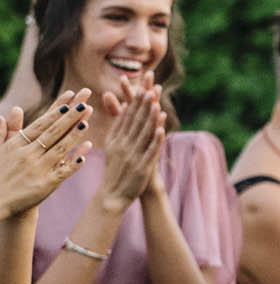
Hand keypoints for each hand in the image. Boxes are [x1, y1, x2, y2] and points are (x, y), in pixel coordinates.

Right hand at [0, 90, 91, 218]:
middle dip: (70, 117)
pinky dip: (76, 159)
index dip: (56, 112)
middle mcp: (27, 155)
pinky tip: (87, 148)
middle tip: (86, 103)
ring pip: (60, 148)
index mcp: (17, 145)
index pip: (40, 124)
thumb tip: (13, 110)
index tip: (70, 100)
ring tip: (88, 121)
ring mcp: (38, 169)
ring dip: (75, 134)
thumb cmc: (0, 174)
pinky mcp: (46, 184)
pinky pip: (65, 169)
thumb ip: (7, 131)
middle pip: (53, 132)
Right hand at [97, 75, 163, 204]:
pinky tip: (161, 129)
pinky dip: (155, 139)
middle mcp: (122, 145)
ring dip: (150, 118)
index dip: (135, 103)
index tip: (141, 88)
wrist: (113, 195)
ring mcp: (132, 155)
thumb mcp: (113, 148)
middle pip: (134, 122)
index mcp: (115, 139)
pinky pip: (150, 150)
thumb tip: (122, 113)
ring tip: (156, 103)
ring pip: (142, 133)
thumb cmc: (115, 170)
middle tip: (149, 89)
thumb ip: (118, 130)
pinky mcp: (141, 166)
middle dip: (143, 105)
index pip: (126, 118)